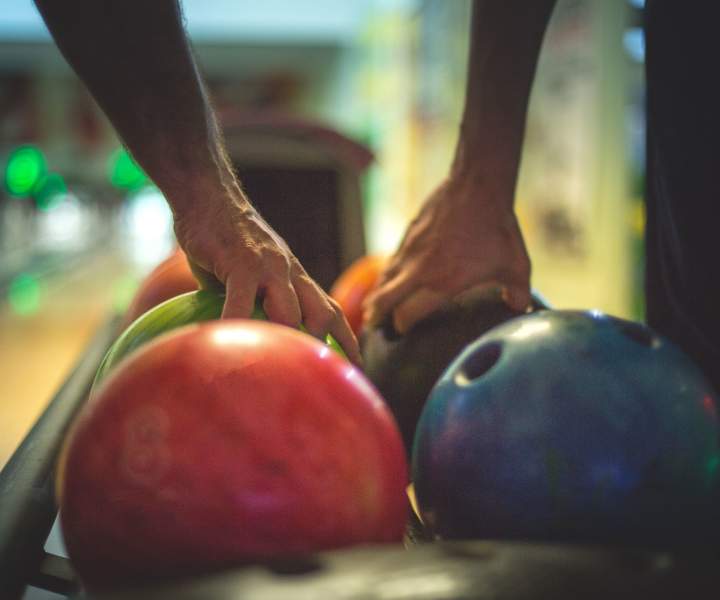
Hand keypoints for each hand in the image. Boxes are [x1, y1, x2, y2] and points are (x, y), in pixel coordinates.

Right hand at [171, 179, 360, 363]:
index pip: (332, 309)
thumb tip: (247, 335)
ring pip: (292, 309)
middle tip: (327, 376)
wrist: (209, 197)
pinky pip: (242, 301)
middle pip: (324, 313)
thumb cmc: (226, 240)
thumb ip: (256, 299)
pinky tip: (228, 344)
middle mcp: (291, 272)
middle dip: (329, 345)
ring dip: (291, 338)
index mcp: (296, 277)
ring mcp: (270, 267)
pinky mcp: (243, 262)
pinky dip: (239, 324)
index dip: (347, 338)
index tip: (356, 366)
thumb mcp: (251, 272)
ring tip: (284, 367)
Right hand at [363, 175, 530, 333]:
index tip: (400, 333)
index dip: (401, 327)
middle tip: (372, 328)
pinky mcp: (408, 236)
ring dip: (376, 297)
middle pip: (386, 300)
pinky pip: (391, 261)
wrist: (477, 188)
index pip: (407, 315)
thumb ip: (519, 294)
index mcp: (442, 284)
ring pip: (384, 280)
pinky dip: (384, 275)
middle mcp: (420, 272)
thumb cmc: (498, 229)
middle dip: (377, 317)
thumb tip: (521, 311)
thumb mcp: (516, 266)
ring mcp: (410, 252)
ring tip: (370, 310)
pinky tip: (385, 279)